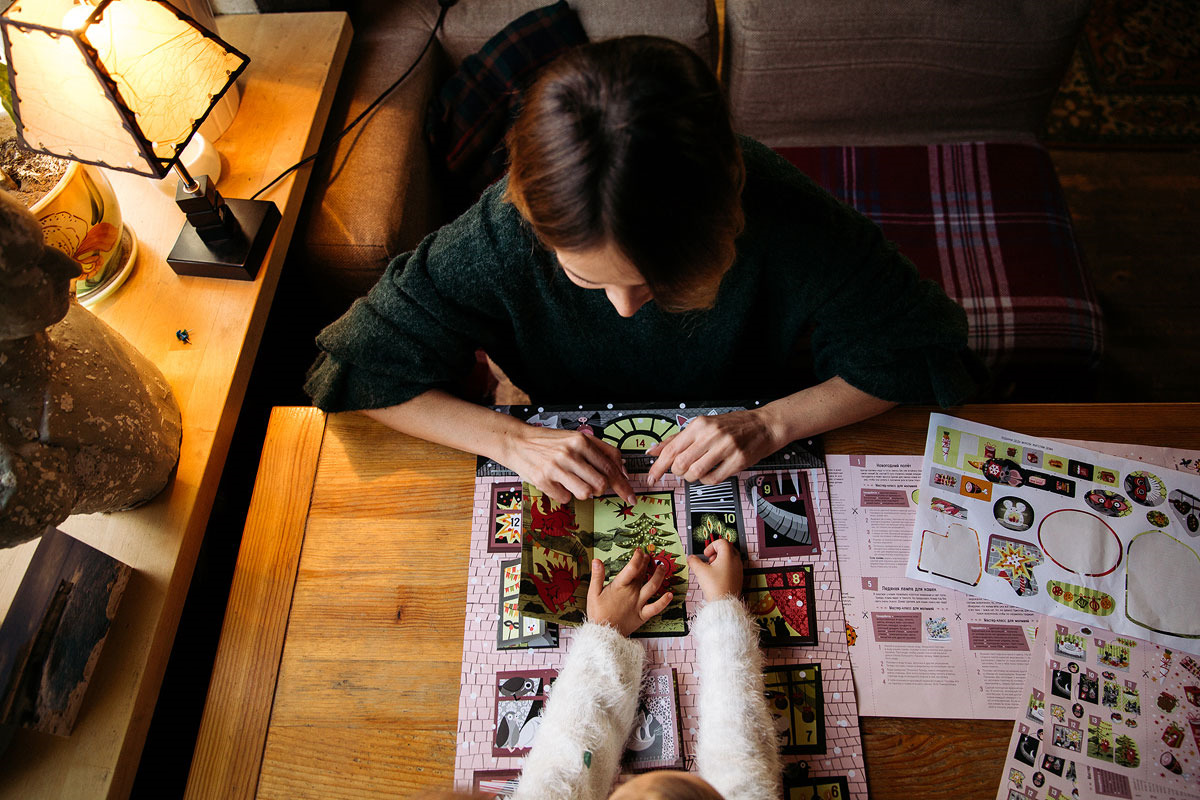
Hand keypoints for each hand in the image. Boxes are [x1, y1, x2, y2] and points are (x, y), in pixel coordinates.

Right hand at [502, 423, 634, 503]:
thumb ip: (602, 451)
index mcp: (581, 441)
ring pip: (585, 494)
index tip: (631, 497)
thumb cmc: (550, 441)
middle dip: (600, 489)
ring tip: (572, 482)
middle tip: (592, 484)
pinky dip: (564, 494)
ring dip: (583, 492)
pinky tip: (557, 483)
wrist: (518, 441)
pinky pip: (565, 499)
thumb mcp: (577, 438)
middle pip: (601, 484)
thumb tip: (622, 469)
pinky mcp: (543, 480)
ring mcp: (555, 467)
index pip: (610, 467)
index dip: (623, 486)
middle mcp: (569, 453)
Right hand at [587, 549, 673, 635]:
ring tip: (662, 567)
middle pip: (642, 574)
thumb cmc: (598, 613)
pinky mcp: (643, 615)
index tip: (639, 551)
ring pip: (652, 587)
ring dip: (659, 576)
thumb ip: (597, 576)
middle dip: (646, 563)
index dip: (637, 558)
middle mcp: (632, 593)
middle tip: (649, 555)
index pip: (631, 568)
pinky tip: (670, 594)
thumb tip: (597, 560)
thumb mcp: (593, 593)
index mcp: (620, 587)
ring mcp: (639, 604)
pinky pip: (656, 608)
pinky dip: (664, 601)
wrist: (604, 634)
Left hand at [646, 409, 781, 484]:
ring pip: (695, 473)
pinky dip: (707, 480)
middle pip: (680, 463)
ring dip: (692, 477)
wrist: (764, 426)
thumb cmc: (732, 426)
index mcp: (700, 425)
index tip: (652, 477)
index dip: (658, 467)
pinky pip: (713, 479)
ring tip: (698, 471)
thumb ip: (677, 439)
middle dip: (677, 472)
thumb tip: (653, 450)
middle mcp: (711, 435)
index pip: (671, 449)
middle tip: (682, 470)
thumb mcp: (703, 426)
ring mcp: (726, 448)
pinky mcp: (738, 461)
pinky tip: (710, 473)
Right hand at [687, 537, 741, 601]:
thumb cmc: (715, 587)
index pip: (721, 542)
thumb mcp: (700, 571)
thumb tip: (690, 558)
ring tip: (712, 569)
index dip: (711, 546)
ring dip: (720, 560)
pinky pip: (732, 567)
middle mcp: (736, 561)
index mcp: (728, 556)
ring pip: (730, 558)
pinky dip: (724, 567)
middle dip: (716, 552)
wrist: (724, 603)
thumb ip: (693, 561)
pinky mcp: (738, 577)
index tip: (706, 555)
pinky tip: (716, 577)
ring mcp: (738, 569)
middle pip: (727, 548)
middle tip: (709, 560)